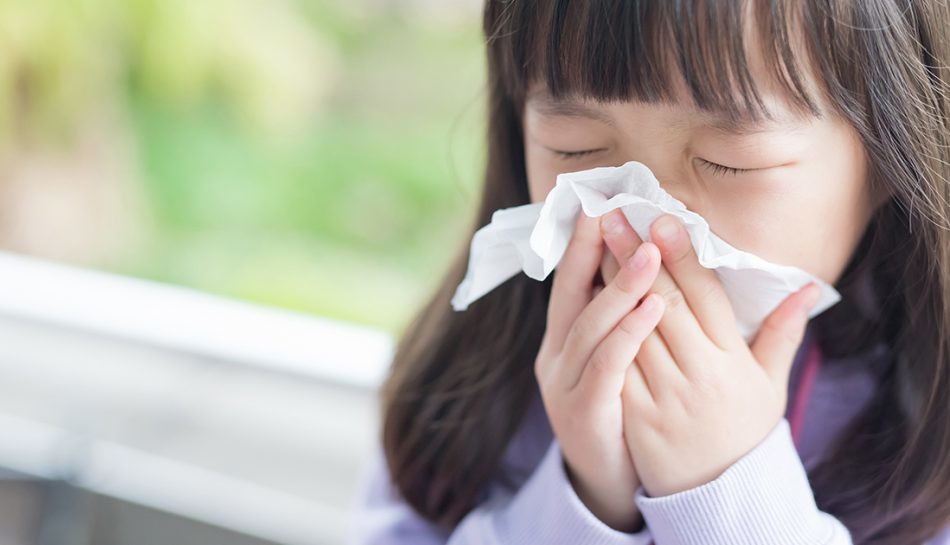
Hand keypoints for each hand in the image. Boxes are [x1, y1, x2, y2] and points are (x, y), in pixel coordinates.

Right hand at [534, 211, 662, 530]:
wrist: (609, 479)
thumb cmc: (618, 409)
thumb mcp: (612, 358)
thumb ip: (618, 317)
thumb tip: (640, 265)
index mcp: (564, 340)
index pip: (570, 282)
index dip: (581, 243)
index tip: (598, 202)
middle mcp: (557, 357)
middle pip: (571, 295)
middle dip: (593, 252)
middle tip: (617, 212)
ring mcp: (565, 386)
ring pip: (590, 328)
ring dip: (620, 287)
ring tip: (650, 254)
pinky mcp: (584, 414)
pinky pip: (606, 367)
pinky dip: (628, 335)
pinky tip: (652, 309)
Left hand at [598, 209, 820, 497]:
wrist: (718, 493)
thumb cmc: (742, 430)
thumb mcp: (770, 385)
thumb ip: (782, 333)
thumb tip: (809, 287)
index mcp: (732, 361)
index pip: (704, 298)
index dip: (681, 256)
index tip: (661, 219)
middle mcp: (699, 375)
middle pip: (663, 305)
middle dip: (637, 257)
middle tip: (614, 216)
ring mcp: (664, 397)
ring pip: (633, 330)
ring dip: (610, 285)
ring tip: (593, 244)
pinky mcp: (636, 415)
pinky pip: (615, 366)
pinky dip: (600, 331)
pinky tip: (583, 298)